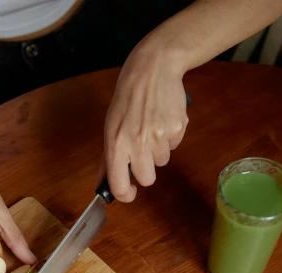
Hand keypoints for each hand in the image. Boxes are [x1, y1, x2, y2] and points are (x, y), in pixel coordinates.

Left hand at [101, 43, 188, 201]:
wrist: (152, 69)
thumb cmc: (127, 100)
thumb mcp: (110, 126)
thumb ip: (108, 158)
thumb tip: (104, 184)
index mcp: (115, 144)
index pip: (119, 185)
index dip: (125, 194)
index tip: (129, 192)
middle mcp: (137, 143)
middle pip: (147, 179)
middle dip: (146, 170)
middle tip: (143, 151)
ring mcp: (159, 136)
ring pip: (162, 162)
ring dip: (158, 150)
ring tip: (152, 126)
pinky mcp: (177, 128)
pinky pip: (175, 146)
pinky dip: (170, 137)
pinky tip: (163, 119)